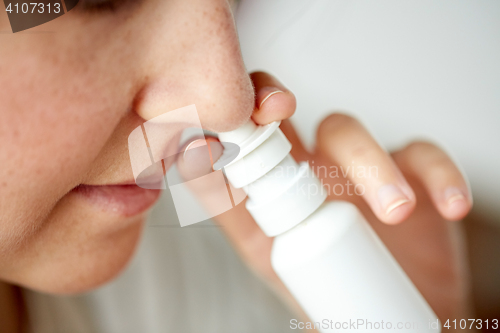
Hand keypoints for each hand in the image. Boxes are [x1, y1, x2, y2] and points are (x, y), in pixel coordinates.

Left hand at [178, 71, 472, 325]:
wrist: (380, 313)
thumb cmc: (320, 285)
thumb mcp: (266, 253)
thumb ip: (230, 214)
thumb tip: (188, 168)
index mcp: (266, 184)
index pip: (234, 136)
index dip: (220, 121)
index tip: (214, 131)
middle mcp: (305, 164)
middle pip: (283, 113)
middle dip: (271, 102)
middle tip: (274, 110)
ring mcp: (354, 166)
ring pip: (348, 133)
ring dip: (369, 162)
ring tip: (392, 210)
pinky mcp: (408, 173)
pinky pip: (423, 157)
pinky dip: (439, 176)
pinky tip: (447, 204)